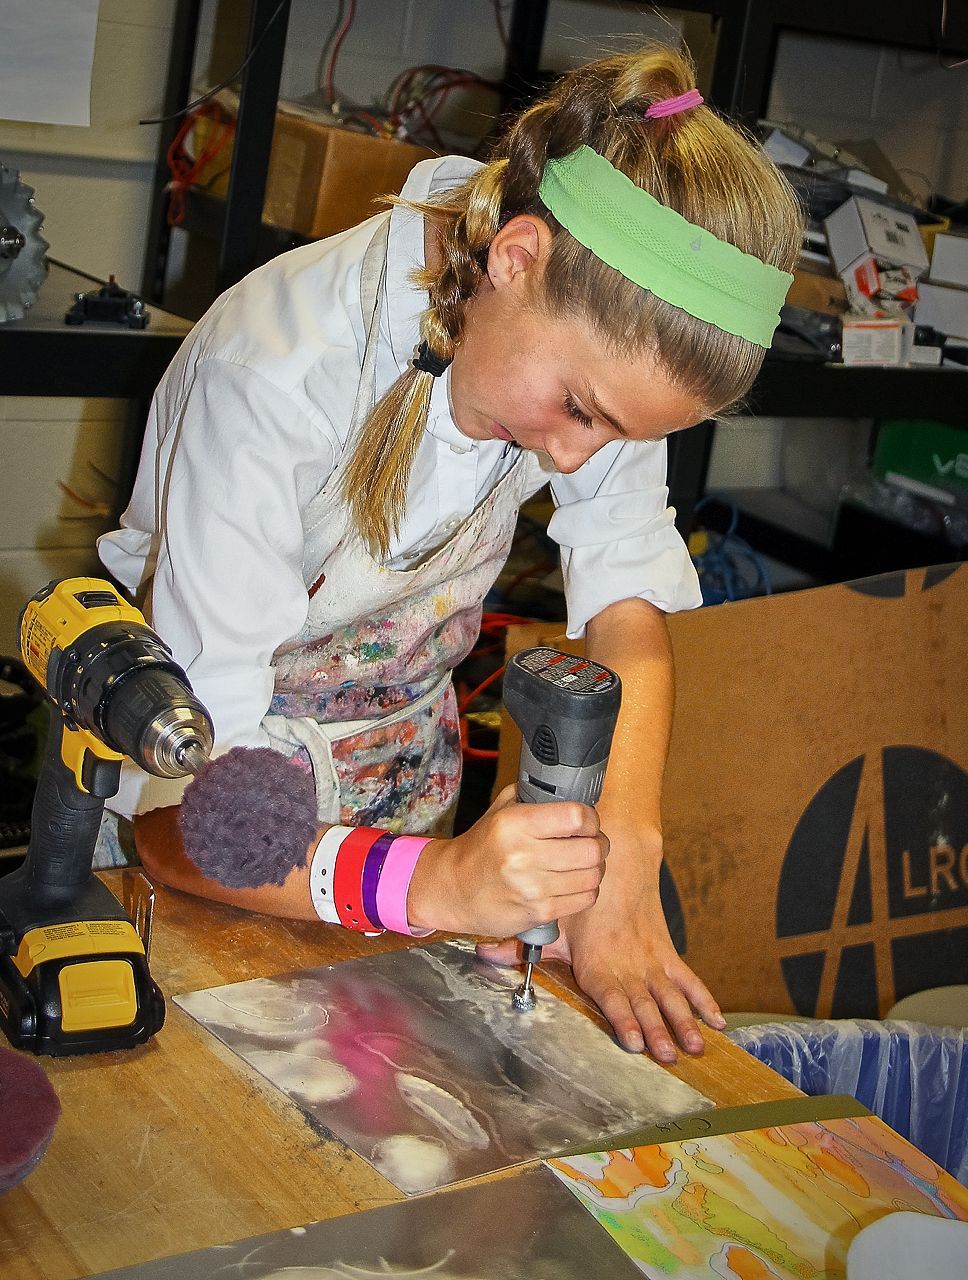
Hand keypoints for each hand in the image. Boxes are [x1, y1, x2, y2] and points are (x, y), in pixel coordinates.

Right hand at [408, 785, 607, 936]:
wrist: (453, 888)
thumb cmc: (481, 848)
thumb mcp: (498, 811)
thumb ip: (532, 795)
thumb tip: (569, 788)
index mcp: (514, 824)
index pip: (576, 817)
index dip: (590, 818)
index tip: (586, 821)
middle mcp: (523, 856)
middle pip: (591, 849)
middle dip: (598, 844)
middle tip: (590, 842)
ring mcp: (532, 888)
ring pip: (593, 876)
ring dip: (594, 868)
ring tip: (581, 864)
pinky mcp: (540, 912)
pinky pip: (585, 899)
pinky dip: (586, 890)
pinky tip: (573, 883)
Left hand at [478, 829, 725, 1062]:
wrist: (620, 857)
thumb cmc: (582, 893)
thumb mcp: (553, 920)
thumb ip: (522, 945)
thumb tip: (485, 956)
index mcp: (599, 960)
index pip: (612, 996)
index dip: (623, 1020)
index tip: (635, 1043)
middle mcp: (628, 962)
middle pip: (645, 1002)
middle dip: (658, 1030)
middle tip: (669, 1056)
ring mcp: (650, 957)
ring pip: (669, 994)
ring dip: (683, 1021)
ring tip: (697, 1046)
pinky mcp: (665, 949)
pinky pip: (686, 976)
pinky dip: (702, 997)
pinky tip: (715, 1018)